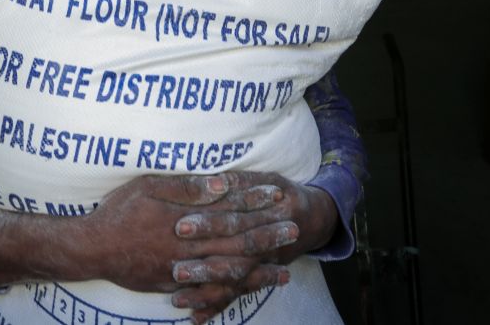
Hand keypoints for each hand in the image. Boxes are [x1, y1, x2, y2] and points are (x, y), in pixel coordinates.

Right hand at [79, 174, 295, 294]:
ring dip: (258, 270)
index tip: (278, 195)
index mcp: (186, 220)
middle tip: (294, 231)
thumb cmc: (118, 212)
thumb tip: (222, 183)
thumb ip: (186, 187)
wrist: (92, 249)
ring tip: (284, 272)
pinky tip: (247, 292)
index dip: (255, 203)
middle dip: (267, 236)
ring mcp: (183, 270)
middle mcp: (190, 247)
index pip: (229, 210)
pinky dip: (231, 292)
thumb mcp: (148, 187)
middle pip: (236, 243)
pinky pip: (209, 292)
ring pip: (228, 271)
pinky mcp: (174, 284)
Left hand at [171, 171, 337, 323]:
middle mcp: (265, 244)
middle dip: (204, 265)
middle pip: (232, 256)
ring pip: (234, 282)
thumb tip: (216, 181)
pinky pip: (237, 296)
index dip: (208, 223)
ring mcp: (261, 265)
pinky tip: (195, 319)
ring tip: (178, 299)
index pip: (233, 220)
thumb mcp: (266, 179)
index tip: (180, 227)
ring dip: (206, 292)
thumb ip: (240, 181)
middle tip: (175, 271)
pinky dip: (216, 307)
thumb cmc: (281, 193)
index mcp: (266, 213)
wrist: (314, 219)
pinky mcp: (256, 278)